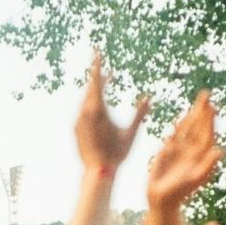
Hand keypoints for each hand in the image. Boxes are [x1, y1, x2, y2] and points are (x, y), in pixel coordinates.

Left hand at [75, 51, 150, 171]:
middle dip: (99, 79)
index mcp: (98, 110)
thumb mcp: (131, 133)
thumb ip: (139, 114)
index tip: (97, 52)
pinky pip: (82, 111)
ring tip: (106, 87)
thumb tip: (150, 98)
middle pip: (90, 89)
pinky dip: (90, 105)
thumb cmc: (117, 154)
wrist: (98, 172)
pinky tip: (98, 107)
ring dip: (96, 92)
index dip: (97, 66)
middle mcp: (84, 113)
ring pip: (85, 100)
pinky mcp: (75, 128)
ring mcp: (78, 121)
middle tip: (109, 73)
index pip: (96, 82)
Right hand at [146, 90, 220, 209]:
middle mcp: (191, 150)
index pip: (206, 133)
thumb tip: (220, 150)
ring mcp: (180, 150)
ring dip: (192, 115)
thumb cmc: (179, 192)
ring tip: (199, 102)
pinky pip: (176, 135)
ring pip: (188, 128)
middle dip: (202, 111)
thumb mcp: (195, 179)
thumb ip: (208, 165)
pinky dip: (179, 126)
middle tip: (206, 94)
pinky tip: (182, 118)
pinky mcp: (168, 152)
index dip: (209, 119)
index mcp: (200, 155)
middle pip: (198, 126)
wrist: (162, 199)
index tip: (212, 106)